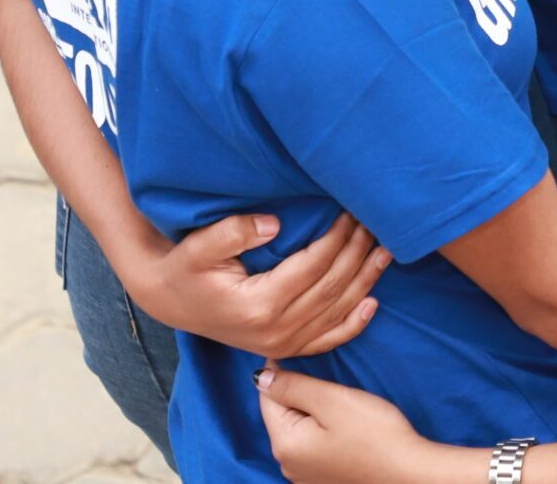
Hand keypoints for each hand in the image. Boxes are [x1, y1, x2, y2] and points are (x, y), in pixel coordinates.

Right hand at [128, 212, 387, 358]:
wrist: (170, 301)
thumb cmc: (185, 269)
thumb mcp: (199, 246)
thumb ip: (234, 232)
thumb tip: (275, 223)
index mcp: (259, 304)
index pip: (314, 266)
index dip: (338, 237)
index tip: (352, 210)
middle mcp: (276, 330)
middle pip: (332, 287)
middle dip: (357, 252)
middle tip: (376, 221)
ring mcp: (282, 343)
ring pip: (337, 312)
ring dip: (366, 280)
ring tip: (387, 250)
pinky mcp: (284, 347)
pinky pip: (328, 340)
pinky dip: (354, 323)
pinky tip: (374, 302)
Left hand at [256, 366, 443, 483]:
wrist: (409, 474)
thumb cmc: (375, 435)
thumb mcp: (332, 401)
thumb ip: (293, 387)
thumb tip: (260, 377)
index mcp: (284, 444)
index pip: (267, 397)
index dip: (282, 369)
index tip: (304, 352)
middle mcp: (288, 464)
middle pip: (282, 414)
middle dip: (298, 390)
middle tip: (326, 372)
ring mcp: (305, 475)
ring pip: (298, 428)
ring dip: (311, 409)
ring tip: (337, 395)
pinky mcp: (324, 477)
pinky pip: (312, 444)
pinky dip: (322, 428)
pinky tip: (343, 422)